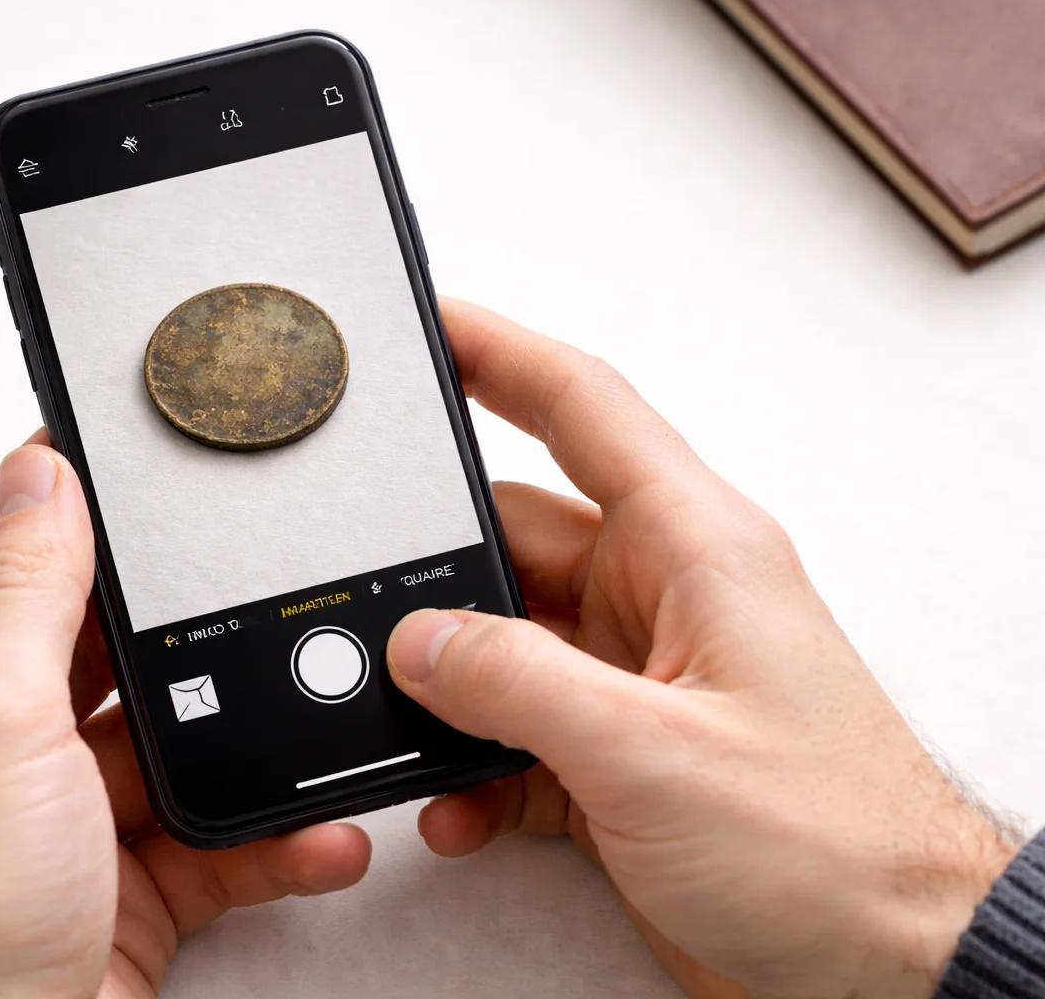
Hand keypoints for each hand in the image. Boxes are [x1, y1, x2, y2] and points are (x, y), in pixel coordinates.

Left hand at [0, 435, 369, 998]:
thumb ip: (24, 594)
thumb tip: (36, 477)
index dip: (38, 506)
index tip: (99, 452)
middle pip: (80, 656)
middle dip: (162, 631)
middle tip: (226, 579)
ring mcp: (46, 834)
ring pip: (157, 752)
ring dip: (230, 746)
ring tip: (294, 718)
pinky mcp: (113, 898)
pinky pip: (203, 846)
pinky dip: (264, 844)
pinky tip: (308, 837)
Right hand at [387, 299, 1018, 998]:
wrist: (887, 967)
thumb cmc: (834, 847)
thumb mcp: (654, 751)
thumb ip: (519, 682)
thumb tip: (419, 641)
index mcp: (695, 549)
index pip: (583, 409)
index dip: (499, 352)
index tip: (427, 322)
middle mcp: (663, 598)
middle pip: (515, 536)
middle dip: (437, 572)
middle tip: (368, 598)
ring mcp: (637, 678)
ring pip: (504, 642)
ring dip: (452, 687)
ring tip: (415, 723)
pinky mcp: (618, 753)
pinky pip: (517, 730)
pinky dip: (474, 764)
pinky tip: (457, 803)